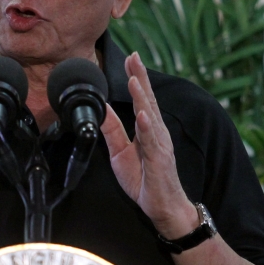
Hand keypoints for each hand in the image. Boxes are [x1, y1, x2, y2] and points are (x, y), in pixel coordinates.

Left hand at [100, 52, 197, 238]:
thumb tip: (101, 109)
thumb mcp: (120, 153)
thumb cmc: (145, 180)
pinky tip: (143, 115)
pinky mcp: (160, 160)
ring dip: (142, 97)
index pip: (142, 99)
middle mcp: (157, 132)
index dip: (136, 78)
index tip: (129, 59)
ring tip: (134, 79)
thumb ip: (112, 130)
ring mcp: (160, 145)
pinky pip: (152, 142)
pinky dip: (147, 127)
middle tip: (134, 57)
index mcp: (148, 129)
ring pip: (150, 116)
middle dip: (140, 77)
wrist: (163, 207)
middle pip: (148, 100)